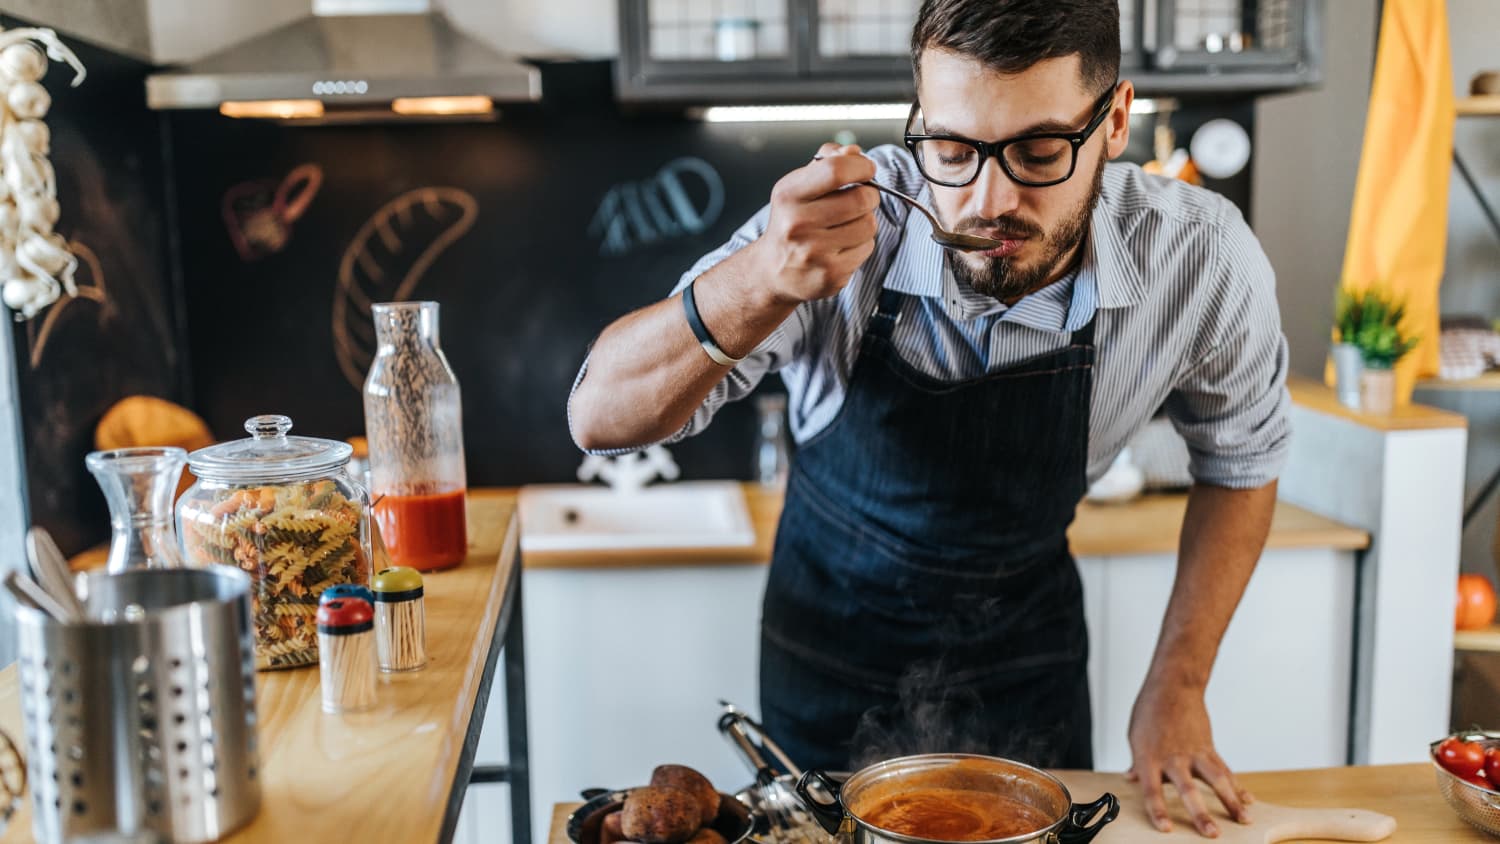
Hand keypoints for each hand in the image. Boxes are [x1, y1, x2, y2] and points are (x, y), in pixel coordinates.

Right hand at [755, 143, 879, 304]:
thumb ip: (826, 162)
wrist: (773, 271)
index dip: (861, 166)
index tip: (867, 169)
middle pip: (860, 199)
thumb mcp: (798, 187)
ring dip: (866, 220)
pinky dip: (862, 243)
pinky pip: (866, 248)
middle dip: (869, 194)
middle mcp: (797, 224)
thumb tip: (853, 152)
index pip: (835, 170)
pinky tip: (843, 245)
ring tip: (848, 224)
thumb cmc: (791, 222)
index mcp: (788, 195)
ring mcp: (814, 252)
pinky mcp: (830, 274)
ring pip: (868, 225)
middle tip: (862, 197)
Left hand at [1126, 678, 1252, 837]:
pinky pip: (1225, 770)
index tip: (1166, 829)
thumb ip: (1137, 762)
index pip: (1152, 790)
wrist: (1174, 686)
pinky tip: (1247, 801)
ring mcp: (1194, 752)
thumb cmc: (1150, 710)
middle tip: (1211, 833)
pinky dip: (1237, 786)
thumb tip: (1131, 778)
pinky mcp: (1209, 747)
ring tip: (1244, 820)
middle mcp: (1173, 757)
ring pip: (1216, 779)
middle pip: (1188, 789)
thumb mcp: (1135, 736)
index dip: (1158, 811)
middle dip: (1200, 813)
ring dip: (1231, 801)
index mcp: (1149, 758)